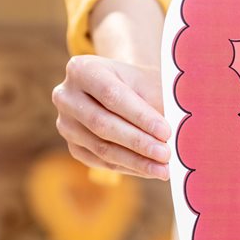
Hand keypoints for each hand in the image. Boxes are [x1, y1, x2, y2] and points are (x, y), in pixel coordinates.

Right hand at [51, 55, 171, 179]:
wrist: (122, 90)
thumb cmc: (140, 84)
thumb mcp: (149, 83)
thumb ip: (157, 104)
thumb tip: (173, 136)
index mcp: (82, 69)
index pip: (112, 95)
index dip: (139, 116)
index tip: (166, 132)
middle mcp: (65, 96)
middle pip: (102, 124)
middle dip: (138, 142)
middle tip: (166, 154)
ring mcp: (65, 123)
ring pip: (101, 148)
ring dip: (136, 161)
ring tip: (164, 169)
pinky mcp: (73, 146)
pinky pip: (101, 162)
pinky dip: (129, 167)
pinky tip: (151, 170)